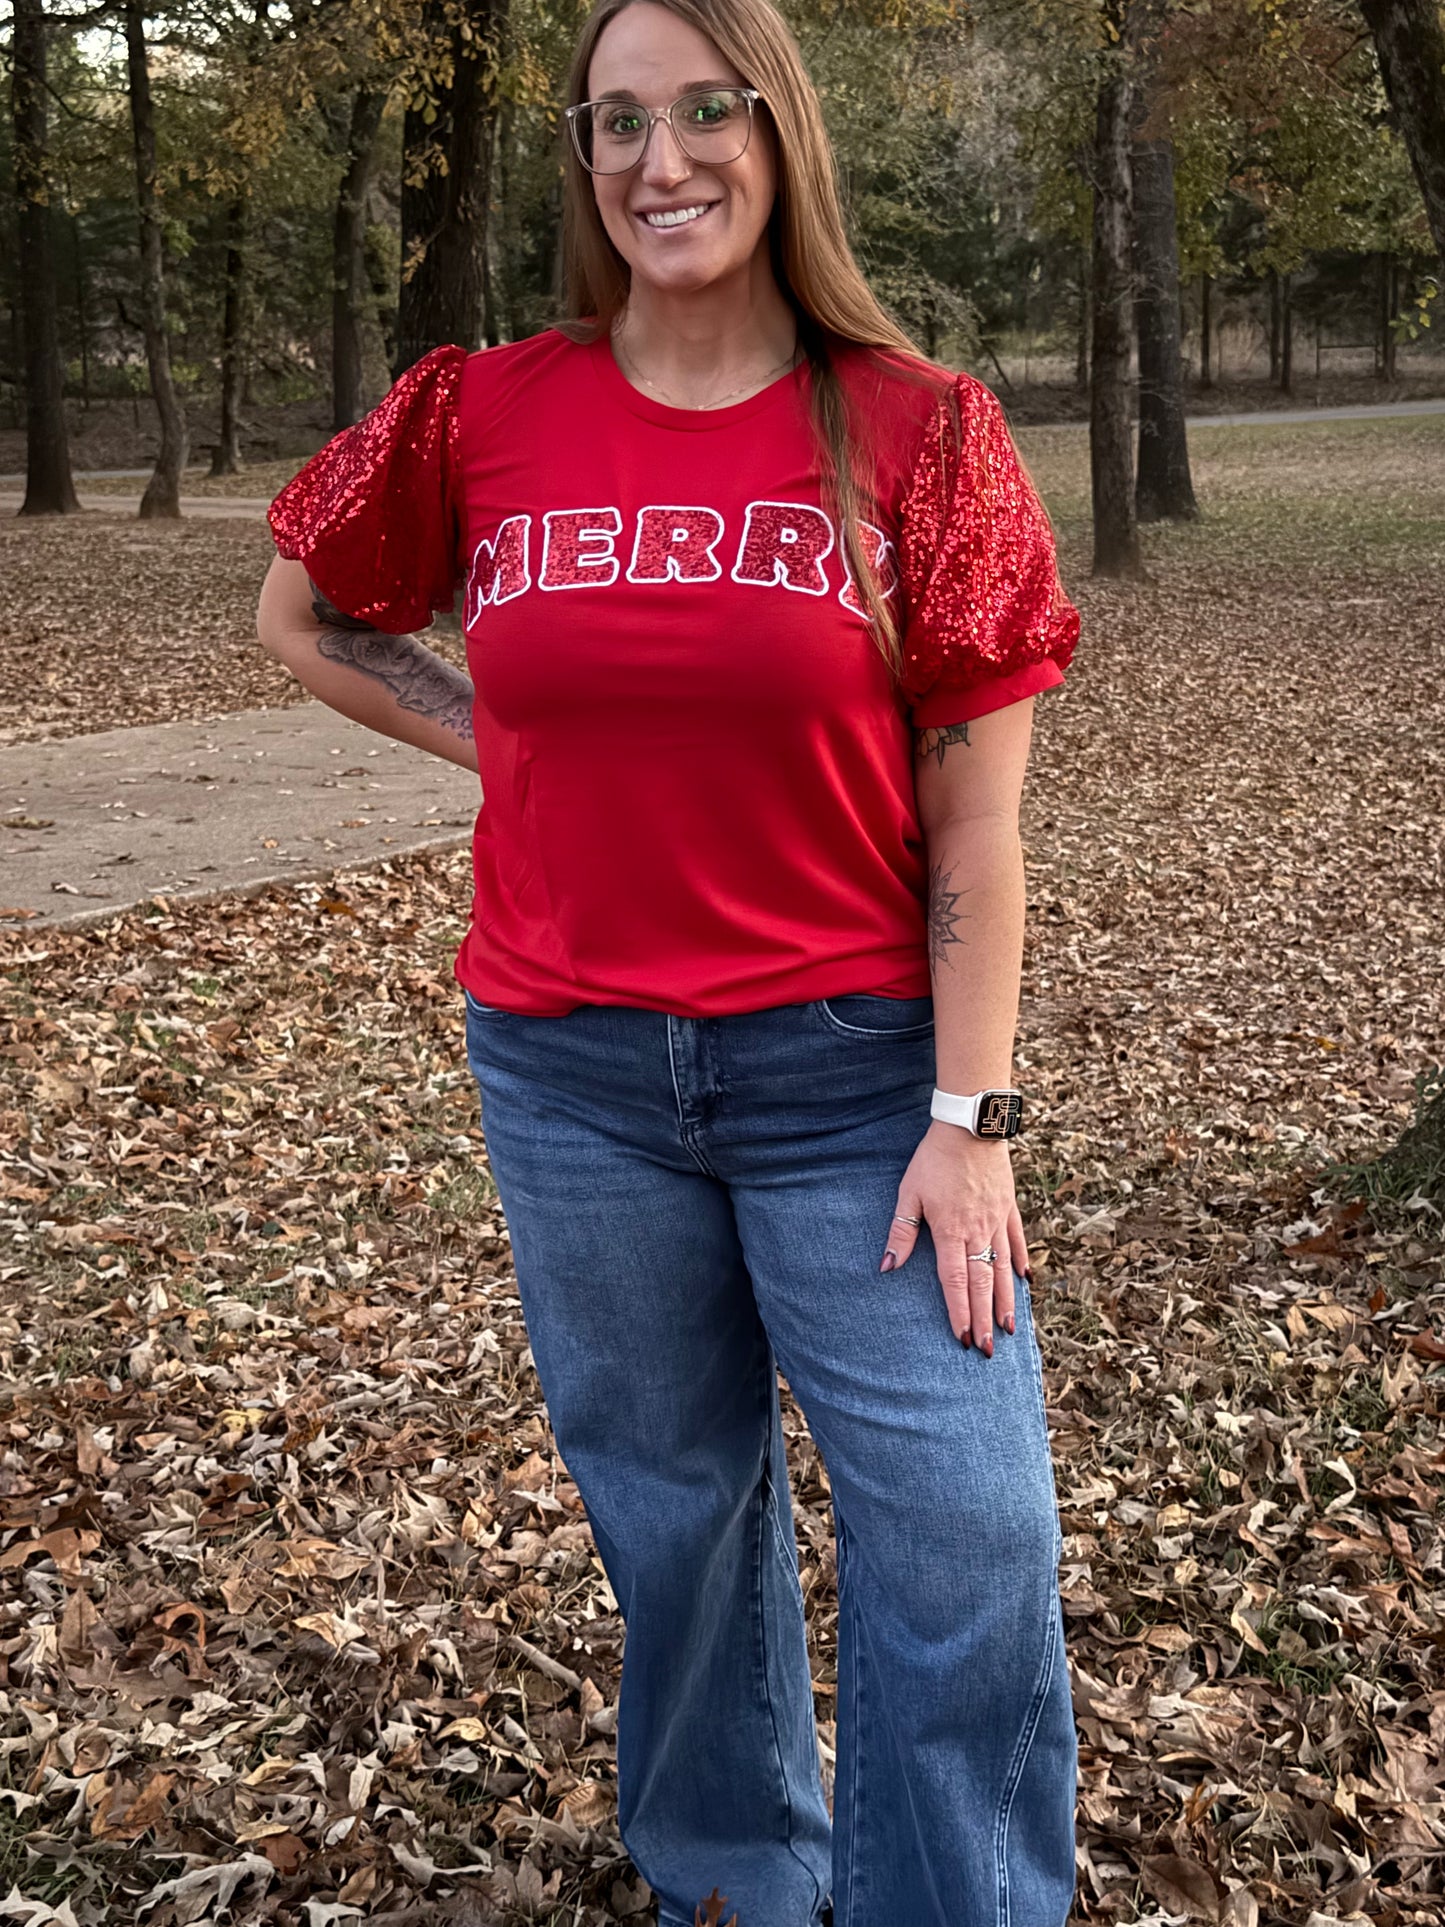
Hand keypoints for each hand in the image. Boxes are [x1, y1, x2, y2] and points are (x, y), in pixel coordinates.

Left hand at [879, 1121, 1030, 1352]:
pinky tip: (1024, 1281)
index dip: (958, 1312)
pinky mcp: (1008, 1206)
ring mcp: (997, 1220)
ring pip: (1003, 1268)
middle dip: (984, 1319)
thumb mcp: (909, 1193)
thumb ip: (900, 1232)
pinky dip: (1020, 1262)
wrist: (970, 1127)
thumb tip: (887, 1267)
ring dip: (1006, 1300)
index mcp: (950, 1231)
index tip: (962, 1337)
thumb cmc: (934, 1159)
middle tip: (988, 1349)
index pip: (955, 1281)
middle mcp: (977, 1231)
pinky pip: (1017, 1240)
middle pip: (982, 1283)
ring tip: (1009, 1328)